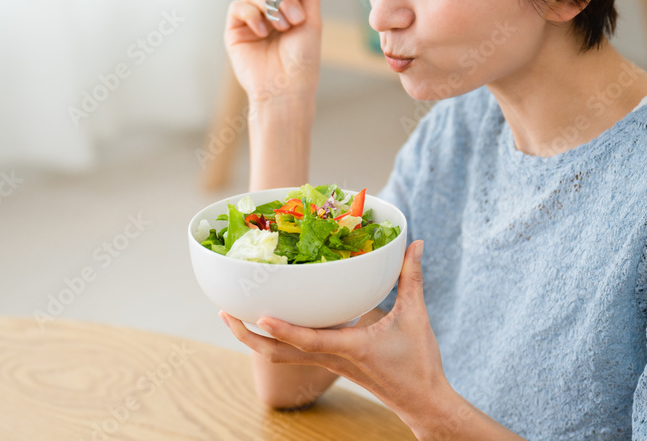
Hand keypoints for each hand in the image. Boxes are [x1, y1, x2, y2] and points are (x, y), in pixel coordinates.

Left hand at [220, 241, 456, 433]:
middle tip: (225, 313)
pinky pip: (295, 352)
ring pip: (281, 356)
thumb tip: (416, 245)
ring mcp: (328, 363)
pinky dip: (278, 337)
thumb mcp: (415, 316)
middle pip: (277, 355)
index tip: (259, 316)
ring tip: (235, 314)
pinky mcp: (331, 364)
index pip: (308, 342)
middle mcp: (331, 359)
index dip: (284, 329)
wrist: (421, 401)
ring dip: (256, 338)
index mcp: (349, 348)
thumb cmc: (418, 363)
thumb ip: (411, 278)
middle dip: (247, 336)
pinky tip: (274, 318)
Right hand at [224, 0, 321, 105]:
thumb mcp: (313, 21)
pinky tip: (263, 32)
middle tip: (294, 19)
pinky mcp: (235, 30)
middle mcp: (269, 11)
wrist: (286, 88)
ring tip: (280, 27)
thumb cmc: (302, 60)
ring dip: (268, 5)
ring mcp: (251, 20)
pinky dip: (251, 14)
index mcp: (289, 8)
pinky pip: (237, 7)